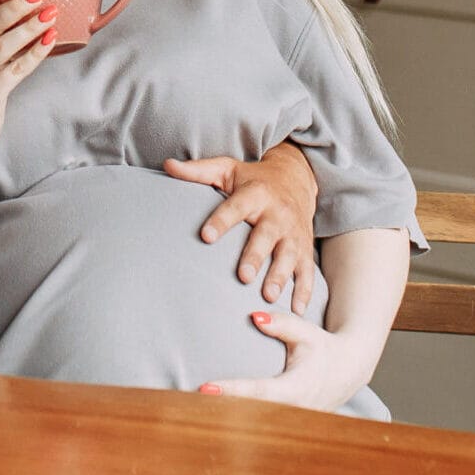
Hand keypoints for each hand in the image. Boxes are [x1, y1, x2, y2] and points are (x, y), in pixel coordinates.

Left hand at [166, 145, 317, 312]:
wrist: (296, 179)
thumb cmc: (253, 179)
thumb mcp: (226, 169)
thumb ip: (198, 171)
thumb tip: (167, 165)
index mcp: (255, 194)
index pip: (236, 207)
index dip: (221, 221)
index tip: (206, 236)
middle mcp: (278, 213)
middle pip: (266, 236)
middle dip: (255, 256)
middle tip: (242, 276)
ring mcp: (294, 233)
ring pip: (289, 256)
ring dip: (280, 277)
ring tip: (267, 296)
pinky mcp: (306, 248)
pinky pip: (308, 271)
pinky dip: (304, 291)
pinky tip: (296, 309)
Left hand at [199, 310, 375, 412]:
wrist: (348, 370)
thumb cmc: (323, 347)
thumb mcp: (305, 332)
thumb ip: (280, 324)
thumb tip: (253, 317)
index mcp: (297, 387)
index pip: (259, 391)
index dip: (232, 391)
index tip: (204, 388)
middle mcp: (295, 410)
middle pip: (253, 414)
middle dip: (222, 411)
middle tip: (186, 404)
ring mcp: (294, 422)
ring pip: (257, 426)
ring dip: (227, 421)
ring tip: (191, 413)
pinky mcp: (290, 425)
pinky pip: (262, 427)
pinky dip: (240, 424)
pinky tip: (212, 420)